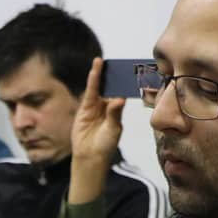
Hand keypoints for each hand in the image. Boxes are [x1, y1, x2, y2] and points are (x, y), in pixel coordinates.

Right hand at [69, 58, 125, 203]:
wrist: (90, 156)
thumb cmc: (105, 145)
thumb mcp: (113, 129)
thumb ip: (114, 114)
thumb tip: (119, 99)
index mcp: (117, 111)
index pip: (122, 93)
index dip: (126, 82)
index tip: (133, 71)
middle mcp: (107, 106)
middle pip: (110, 88)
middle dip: (113, 75)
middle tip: (117, 61)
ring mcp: (95, 107)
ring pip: (99, 88)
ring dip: (100, 75)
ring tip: (102, 61)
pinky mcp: (85, 109)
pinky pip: (89, 93)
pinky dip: (91, 82)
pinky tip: (94, 71)